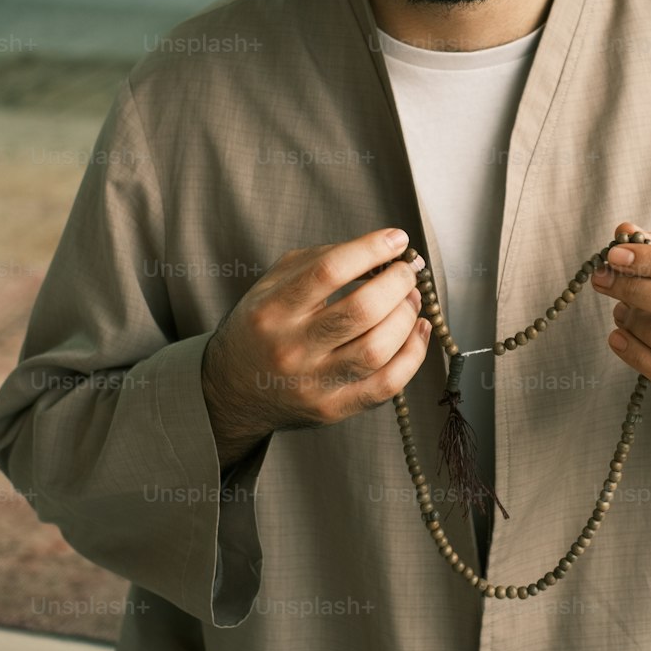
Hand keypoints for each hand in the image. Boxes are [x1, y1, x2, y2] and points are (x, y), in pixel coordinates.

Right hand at [202, 227, 430, 462]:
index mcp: (272, 309)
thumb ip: (320, 260)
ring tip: (412, 299)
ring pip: (377, 350)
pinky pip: (386, 385)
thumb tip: (380, 250)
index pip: (328, 271)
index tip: (397, 240)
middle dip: (397, 284)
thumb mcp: (272, 283)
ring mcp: (312, 384)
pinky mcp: (333, 410)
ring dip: (407, 317)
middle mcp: (290, 348)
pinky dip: (413, 354)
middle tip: (407, 272)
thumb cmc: (263, 326)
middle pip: (360, 311)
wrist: (232, 390)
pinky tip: (418, 330)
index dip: (370, 250)